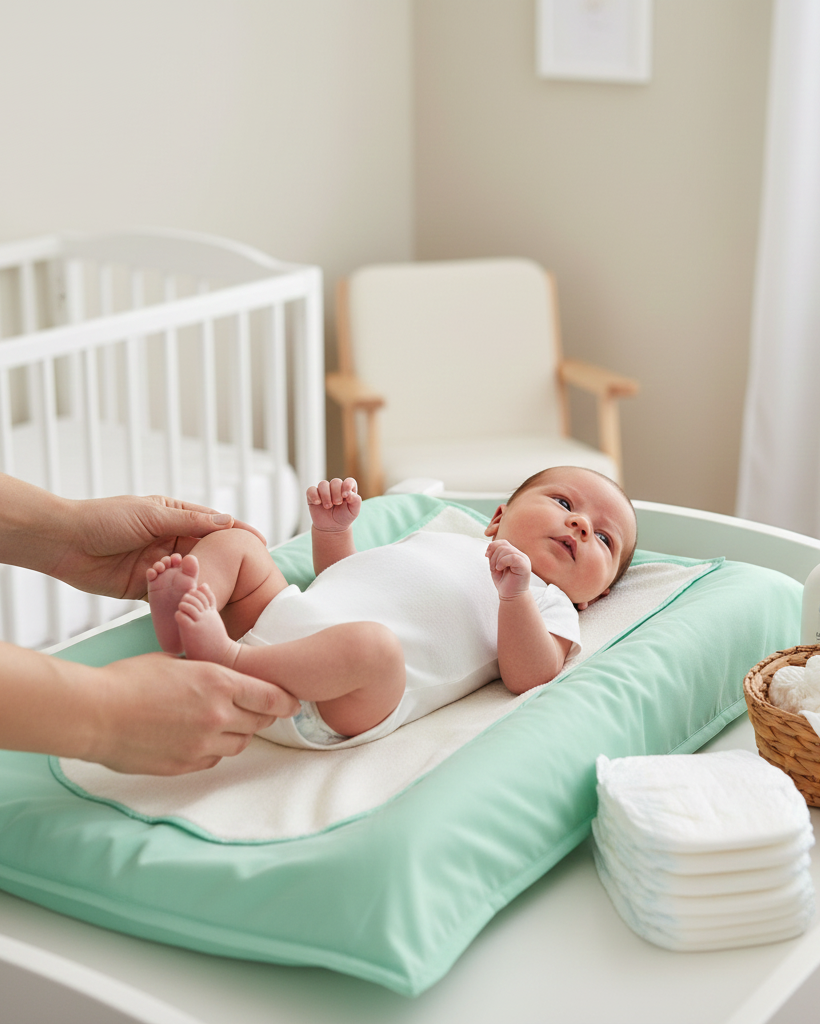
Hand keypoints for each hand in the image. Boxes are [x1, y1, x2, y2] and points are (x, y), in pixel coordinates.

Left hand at [52, 494, 266, 600]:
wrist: (65, 543)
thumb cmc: (104, 520)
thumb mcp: (151, 515)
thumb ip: (189, 522)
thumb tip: (227, 521)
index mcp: (173, 516)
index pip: (213, 524)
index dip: (237, 533)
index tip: (260, 544)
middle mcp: (170, 540)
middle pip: (206, 553)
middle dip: (225, 564)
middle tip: (249, 578)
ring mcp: (160, 565)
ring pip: (191, 576)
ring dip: (203, 584)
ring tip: (225, 595)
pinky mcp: (147, 588)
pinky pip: (172, 596)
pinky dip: (184, 601)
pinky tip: (199, 607)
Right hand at [89, 653, 301, 774]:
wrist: (96, 713)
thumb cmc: (129, 679)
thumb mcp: (176, 661)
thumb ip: (205, 671)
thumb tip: (218, 674)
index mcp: (218, 683)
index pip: (270, 698)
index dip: (285, 701)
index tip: (292, 702)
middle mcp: (218, 715)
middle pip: (259, 723)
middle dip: (260, 716)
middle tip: (255, 710)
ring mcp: (202, 744)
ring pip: (239, 744)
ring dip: (237, 734)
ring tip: (221, 722)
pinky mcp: (185, 765)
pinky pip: (213, 759)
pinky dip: (213, 750)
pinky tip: (198, 738)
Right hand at [306, 478, 361, 532]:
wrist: (332, 527)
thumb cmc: (344, 517)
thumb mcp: (354, 511)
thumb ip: (356, 500)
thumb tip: (348, 493)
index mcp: (347, 489)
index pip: (349, 481)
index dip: (347, 485)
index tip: (345, 496)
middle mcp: (335, 487)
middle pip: (335, 482)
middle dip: (336, 493)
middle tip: (337, 504)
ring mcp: (324, 490)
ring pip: (323, 484)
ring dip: (326, 495)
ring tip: (328, 506)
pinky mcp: (313, 495)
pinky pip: (311, 490)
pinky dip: (314, 495)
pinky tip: (317, 502)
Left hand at [486, 539, 531, 599]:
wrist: (511, 597)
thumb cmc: (504, 583)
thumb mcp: (496, 566)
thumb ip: (494, 555)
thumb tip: (490, 547)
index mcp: (515, 554)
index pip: (503, 542)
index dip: (492, 546)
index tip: (486, 555)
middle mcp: (521, 555)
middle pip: (503, 546)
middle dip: (493, 556)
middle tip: (492, 568)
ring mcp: (524, 560)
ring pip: (506, 550)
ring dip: (496, 560)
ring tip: (497, 570)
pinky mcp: (525, 566)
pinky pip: (512, 557)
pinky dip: (502, 562)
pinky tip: (500, 569)